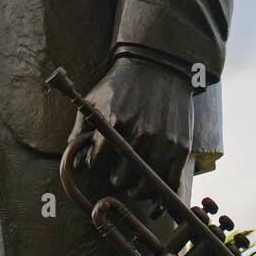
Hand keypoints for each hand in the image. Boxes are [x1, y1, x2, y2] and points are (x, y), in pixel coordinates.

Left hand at [69, 57, 189, 193]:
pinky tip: (155, 186)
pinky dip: (161, 189)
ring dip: (137, 189)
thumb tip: (74, 165)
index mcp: (113, 124)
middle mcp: (138, 135)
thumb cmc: (122, 84)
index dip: (96, 163)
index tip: (101, 159)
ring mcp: (162, 142)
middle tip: (119, 172)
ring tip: (135, 183)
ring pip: (144, 185)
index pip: (96, 163)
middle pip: (120, 179)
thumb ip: (80, 132)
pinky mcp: (181, 147)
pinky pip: (170, 181)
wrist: (159, 66)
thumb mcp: (94, 100)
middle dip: (116, 177)